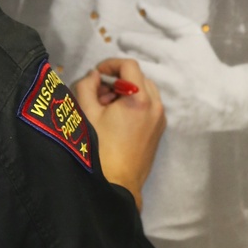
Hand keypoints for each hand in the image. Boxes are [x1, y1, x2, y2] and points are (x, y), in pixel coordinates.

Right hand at [73, 57, 165, 208]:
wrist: (118, 183)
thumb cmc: (101, 149)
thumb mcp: (87, 113)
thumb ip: (86, 87)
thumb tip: (93, 76)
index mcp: (139, 98)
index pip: (129, 66)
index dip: (110, 64)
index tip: (97, 74)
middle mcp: (155, 105)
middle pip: (138, 77)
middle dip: (117, 80)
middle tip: (98, 94)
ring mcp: (160, 118)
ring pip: (145, 91)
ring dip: (126, 91)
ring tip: (106, 107)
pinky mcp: (159, 130)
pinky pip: (149, 106)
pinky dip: (134, 103)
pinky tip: (116, 119)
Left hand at [116, 5, 247, 135]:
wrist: (224, 99)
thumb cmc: (203, 62)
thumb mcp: (190, 34)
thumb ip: (164, 17)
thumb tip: (140, 4)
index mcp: (173, 54)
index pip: (133, 43)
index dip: (125, 40)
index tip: (124, 42)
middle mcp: (169, 78)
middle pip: (127, 68)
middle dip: (118, 62)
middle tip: (118, 60)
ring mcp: (168, 101)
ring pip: (130, 90)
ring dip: (122, 82)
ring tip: (124, 77)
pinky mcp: (166, 120)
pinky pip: (140, 109)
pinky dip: (133, 102)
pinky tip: (134, 97)